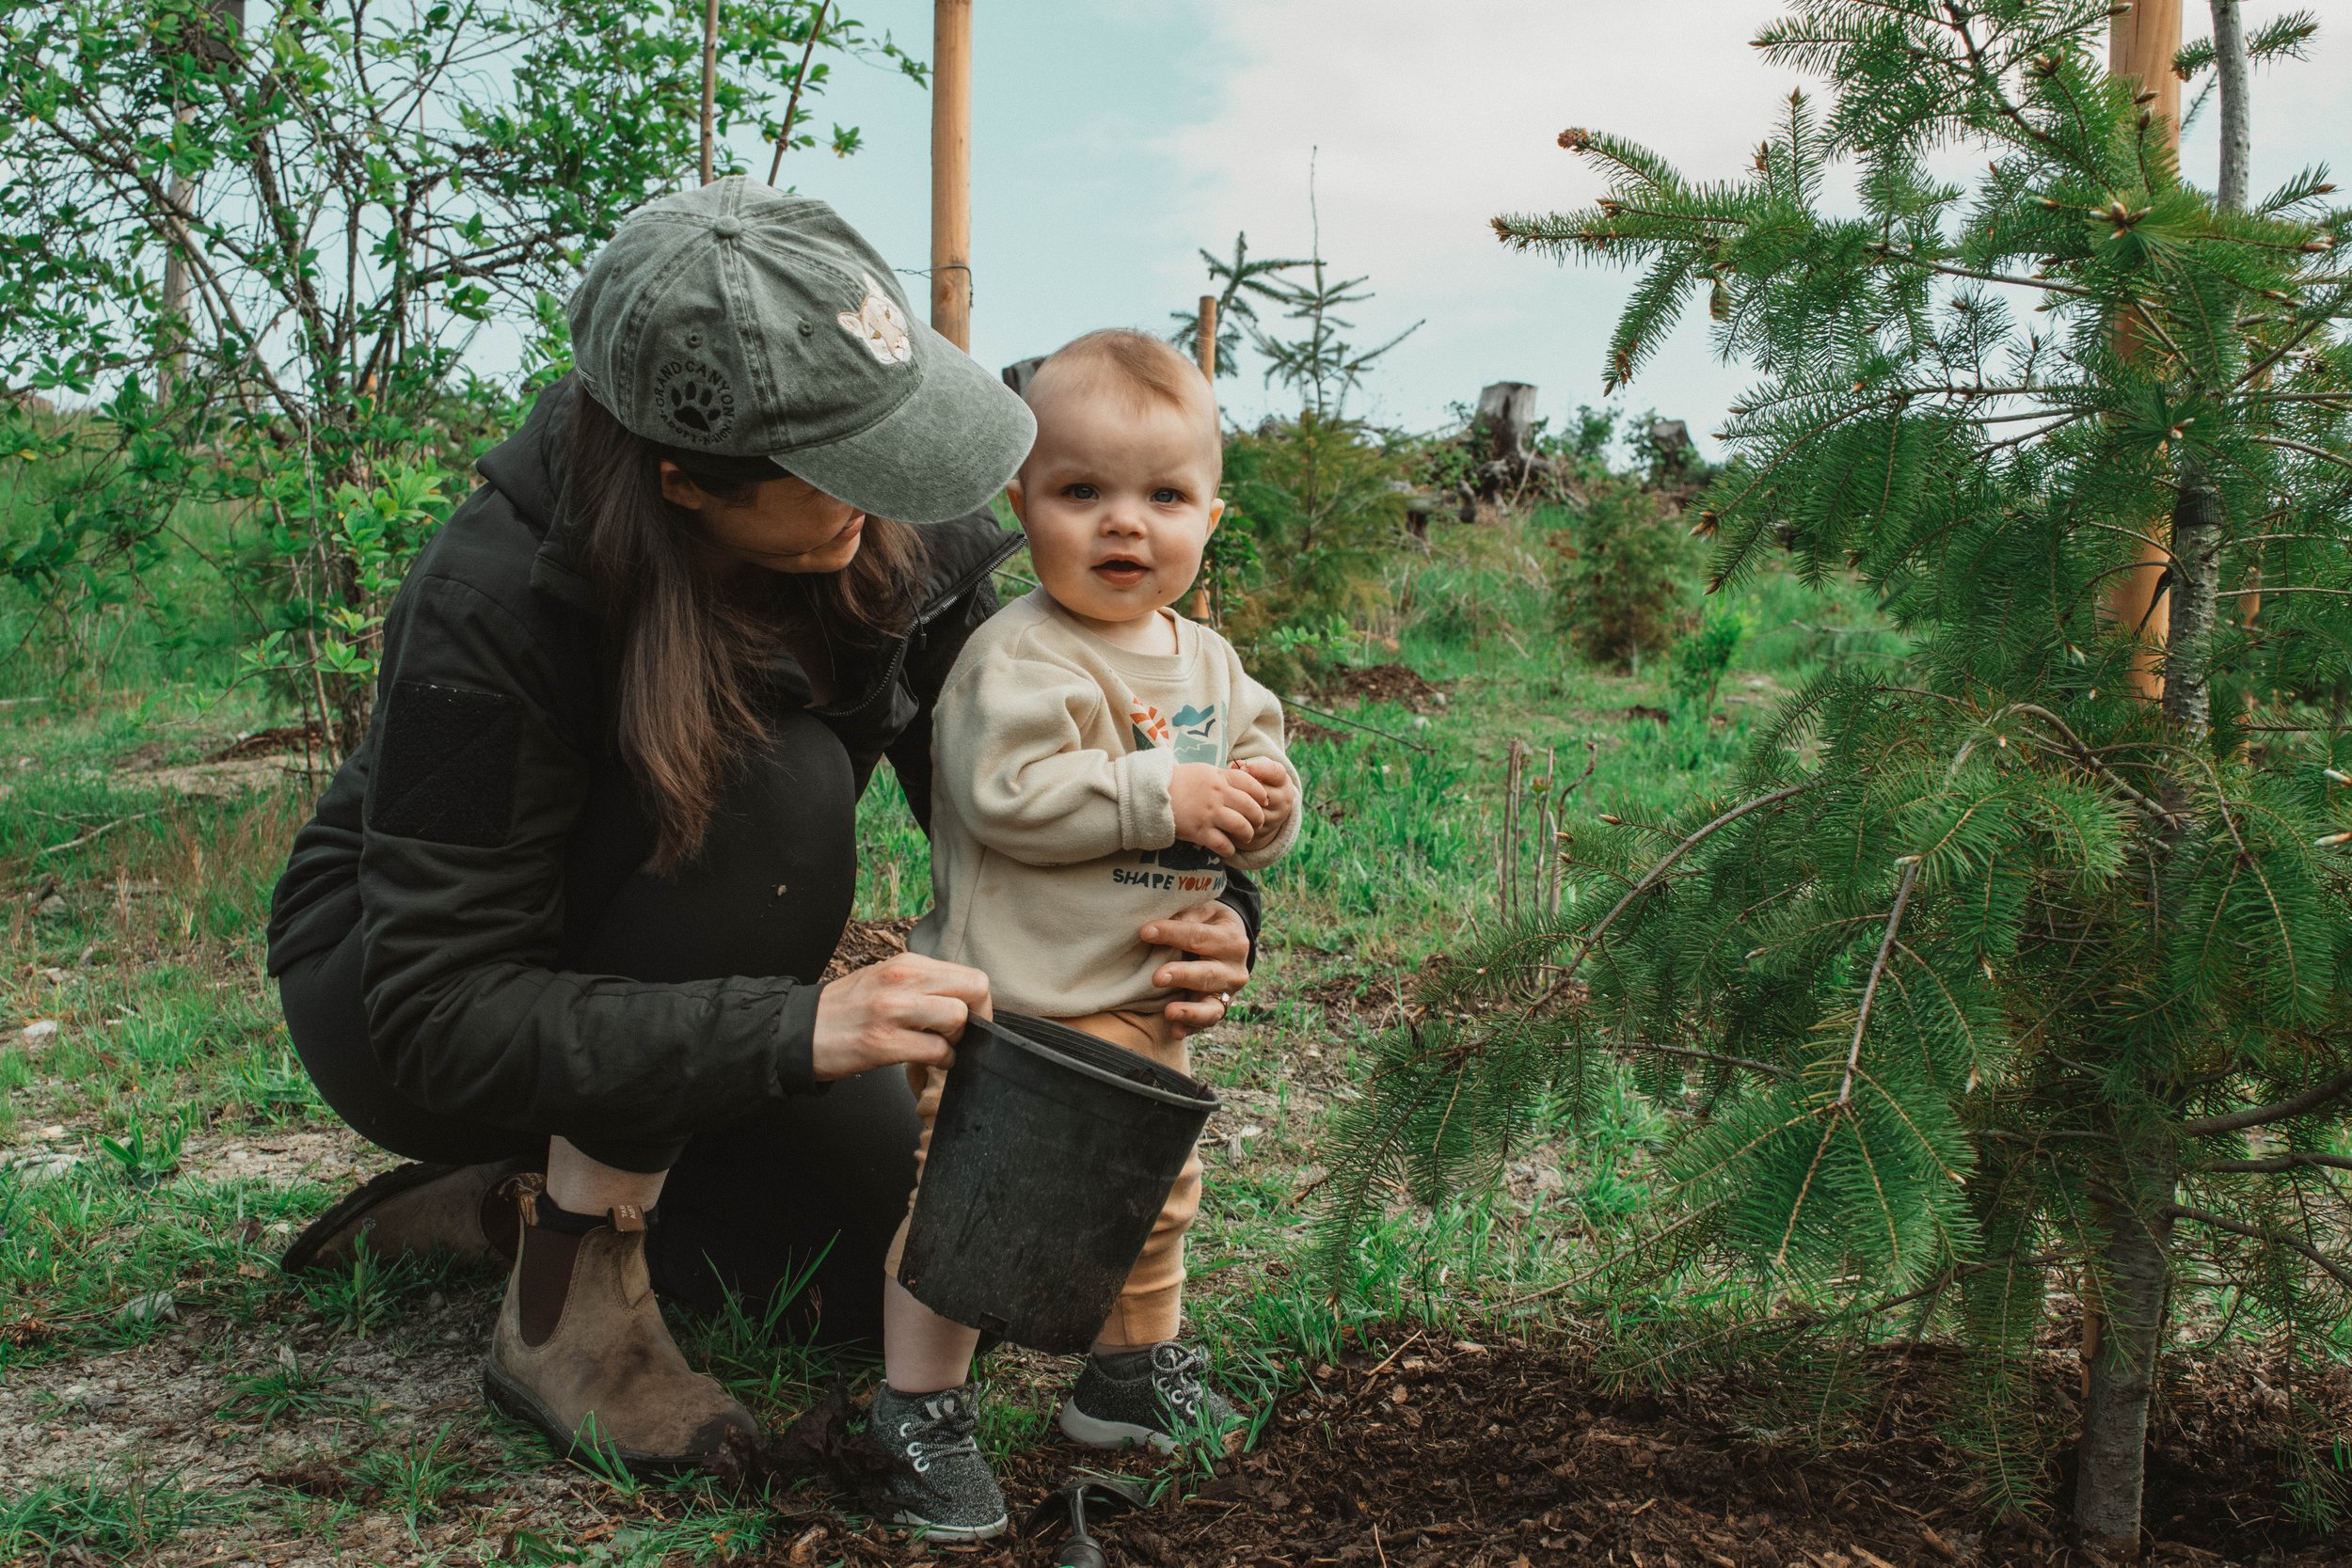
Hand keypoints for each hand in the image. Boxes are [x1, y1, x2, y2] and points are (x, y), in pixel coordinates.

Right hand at [810, 953, 991, 1079]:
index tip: (971, 1020)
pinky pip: (935, 1051)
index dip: (980, 1003)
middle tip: (962, 1036)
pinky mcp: (882, 1042)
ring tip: (941, 1048)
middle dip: (978, 1019)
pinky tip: (928, 1062)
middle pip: (974, 990)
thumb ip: (923, 984)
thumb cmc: (846, 1008)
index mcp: (907, 964)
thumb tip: (963, 1001)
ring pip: (957, 1018)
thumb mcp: (886, 979)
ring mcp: (891, 1010)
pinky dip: (941, 1061)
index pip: (970, 976)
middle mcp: (901, 980)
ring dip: (957, 1041)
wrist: (799, 1029)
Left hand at [1143, 900, 1252, 1040]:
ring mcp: (1227, 994)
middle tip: (1157, 977)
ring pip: (1212, 1007)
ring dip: (1190, 1011)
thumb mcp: (1205, 911)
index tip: (1145, 931)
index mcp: (1232, 940)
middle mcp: (1234, 970)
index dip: (1172, 933)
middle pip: (1207, 974)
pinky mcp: (1219, 1010)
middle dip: (1182, 976)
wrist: (1231, 946)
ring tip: (1169, 1012)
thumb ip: (1187, 915)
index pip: (1199, 936)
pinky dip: (1190, 1028)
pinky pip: (1205, 1023)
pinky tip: (1175, 1031)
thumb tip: (1162, 921)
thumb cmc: (1209, 924)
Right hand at [1169, 761, 1267, 858]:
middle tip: (1257, 823)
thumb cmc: (1177, 781)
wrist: (1151, 793)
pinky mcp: (1199, 832)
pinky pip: (1222, 844)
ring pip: (1241, 826)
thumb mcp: (1202, 770)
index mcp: (1219, 778)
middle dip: (1258, 817)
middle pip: (1250, 807)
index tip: (1263, 801)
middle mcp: (1217, 796)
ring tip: (1245, 837)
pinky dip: (1229, 849)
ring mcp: (1209, 814)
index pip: (1250, 784)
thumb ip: (1221, 776)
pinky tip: (1228, 849)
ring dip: (1247, 834)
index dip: (1260, 794)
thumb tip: (1238, 778)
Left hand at [1230, 757, 1296, 851]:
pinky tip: (1229, 809)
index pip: (1275, 772)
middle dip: (1246, 787)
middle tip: (1231, 784)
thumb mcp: (1259, 773)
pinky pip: (1248, 822)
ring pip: (1254, 809)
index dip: (1259, 769)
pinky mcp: (1265, 830)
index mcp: (1283, 782)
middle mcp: (1284, 800)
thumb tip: (1234, 765)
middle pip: (1263, 792)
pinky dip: (1237, 815)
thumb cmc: (1259, 784)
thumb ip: (1248, 766)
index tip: (1244, 767)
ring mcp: (1276, 817)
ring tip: (1228, 796)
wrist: (1269, 811)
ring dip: (1240, 802)